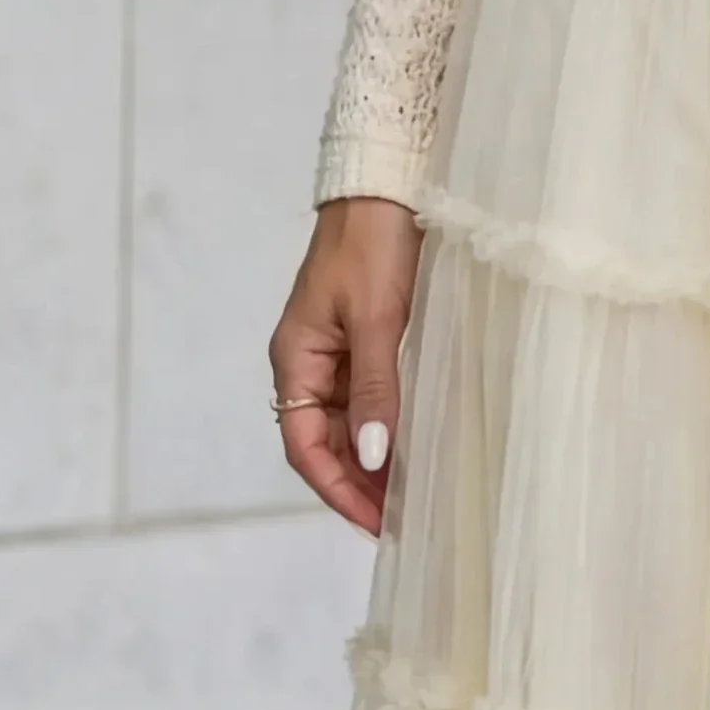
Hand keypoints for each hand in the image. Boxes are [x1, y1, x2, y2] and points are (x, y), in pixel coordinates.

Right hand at [269, 196, 424, 535]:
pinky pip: (368, 398)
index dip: (337, 488)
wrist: (386, 186)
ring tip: (411, 497)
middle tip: (401, 523)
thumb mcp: (376, 319)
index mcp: (295, 359)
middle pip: (325, 442)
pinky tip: (414, 447)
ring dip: (373, 462)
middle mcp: (308, 363)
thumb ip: (375, 388)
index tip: (375, 522)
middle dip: (357, 485)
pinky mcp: (363, 340)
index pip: (305, 446)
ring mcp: (335, 353)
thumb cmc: (373, 244)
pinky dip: (387, 427)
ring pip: (349, 425)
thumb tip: (373, 456)